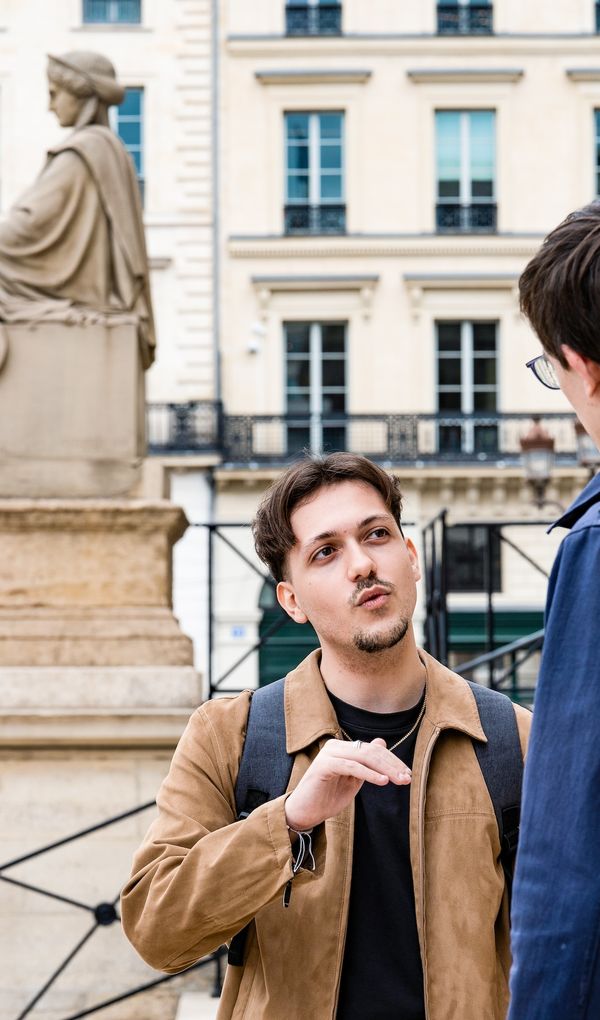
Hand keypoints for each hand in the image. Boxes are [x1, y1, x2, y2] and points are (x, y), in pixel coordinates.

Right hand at [284, 737, 410, 831]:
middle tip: (407, 778)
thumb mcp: (353, 780)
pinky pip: (352, 767)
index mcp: (342, 748)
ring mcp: (329, 754)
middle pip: (371, 751)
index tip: (408, 775)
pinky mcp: (324, 765)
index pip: (373, 750)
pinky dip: (369, 774)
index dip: (392, 761)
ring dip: (385, 769)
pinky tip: (382, 782)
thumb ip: (366, 763)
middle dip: (392, 765)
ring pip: (364, 756)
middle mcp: (335, 746)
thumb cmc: (327, 798)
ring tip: (400, 781)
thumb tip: (382, 742)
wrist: (304, 813)